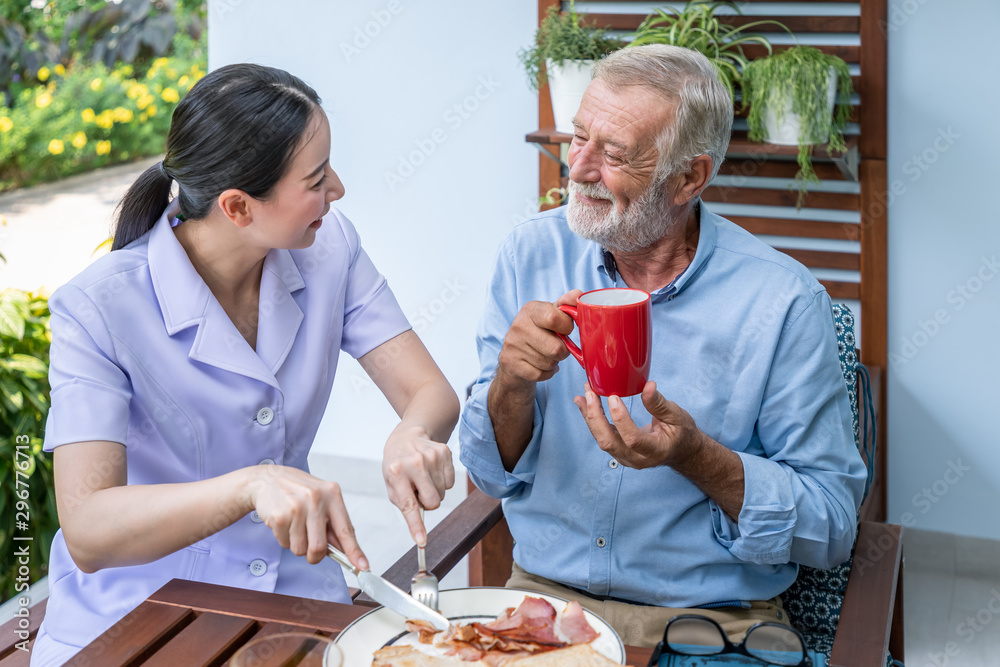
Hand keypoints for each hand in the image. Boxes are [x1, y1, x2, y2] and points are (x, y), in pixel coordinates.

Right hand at [247, 465, 368, 569]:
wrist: (267, 478)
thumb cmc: (298, 490)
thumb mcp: (321, 499)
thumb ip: (332, 523)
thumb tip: (344, 550)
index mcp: (332, 494)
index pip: (346, 529)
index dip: (355, 551)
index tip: (363, 566)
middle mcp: (316, 499)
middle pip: (319, 547)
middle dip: (315, 556)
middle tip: (310, 550)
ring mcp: (297, 507)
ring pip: (300, 549)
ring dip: (297, 545)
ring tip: (294, 526)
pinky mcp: (280, 516)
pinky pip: (285, 544)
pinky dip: (284, 539)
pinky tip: (283, 522)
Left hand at [382, 426, 455, 545]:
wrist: (407, 437)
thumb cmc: (397, 465)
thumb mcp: (391, 483)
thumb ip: (403, 503)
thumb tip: (419, 523)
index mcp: (396, 472)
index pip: (409, 505)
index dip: (416, 526)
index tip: (421, 541)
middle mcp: (415, 463)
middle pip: (433, 502)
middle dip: (428, 503)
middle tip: (418, 491)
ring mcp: (432, 456)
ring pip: (442, 494)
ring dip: (433, 491)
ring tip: (423, 478)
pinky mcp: (445, 452)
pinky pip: (450, 483)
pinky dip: (441, 482)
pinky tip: (432, 471)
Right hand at [495, 290, 582, 387]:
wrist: (514, 357)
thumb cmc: (540, 332)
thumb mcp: (551, 314)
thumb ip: (567, 304)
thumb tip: (579, 295)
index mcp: (530, 309)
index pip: (554, 318)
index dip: (567, 327)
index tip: (565, 329)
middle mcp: (518, 325)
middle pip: (556, 348)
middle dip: (563, 351)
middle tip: (558, 347)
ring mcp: (513, 345)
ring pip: (549, 363)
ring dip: (554, 362)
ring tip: (546, 355)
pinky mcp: (511, 364)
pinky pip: (541, 374)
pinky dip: (546, 373)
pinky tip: (539, 365)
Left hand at [573, 381, 704, 468]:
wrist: (680, 450)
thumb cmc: (680, 432)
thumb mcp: (677, 416)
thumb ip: (660, 404)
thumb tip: (648, 386)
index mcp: (655, 450)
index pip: (633, 439)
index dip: (621, 419)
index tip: (614, 397)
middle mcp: (638, 458)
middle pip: (610, 442)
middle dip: (596, 417)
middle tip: (591, 393)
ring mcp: (626, 458)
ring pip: (602, 440)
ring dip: (590, 416)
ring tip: (582, 395)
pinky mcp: (619, 451)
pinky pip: (601, 436)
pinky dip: (592, 419)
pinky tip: (584, 403)